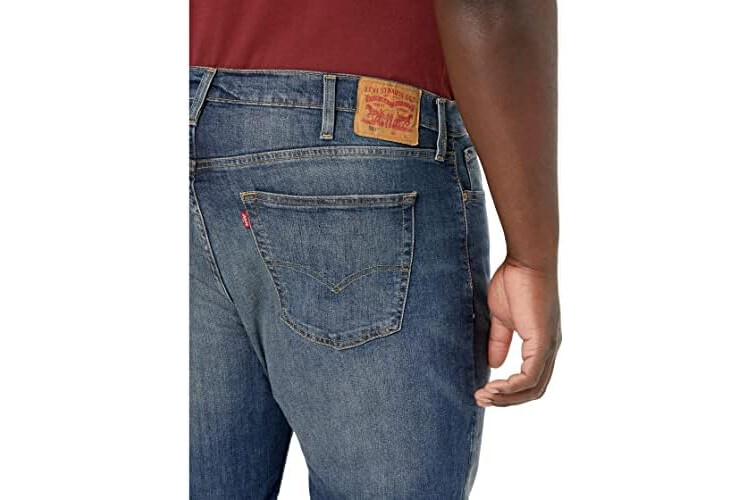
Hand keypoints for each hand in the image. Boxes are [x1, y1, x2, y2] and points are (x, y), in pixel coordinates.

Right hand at [475, 258, 561, 406]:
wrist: (527, 261)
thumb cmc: (515, 281)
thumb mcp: (502, 318)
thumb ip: (500, 341)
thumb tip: (493, 365)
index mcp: (541, 343)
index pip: (530, 380)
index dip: (508, 391)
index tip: (484, 391)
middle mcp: (549, 348)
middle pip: (533, 390)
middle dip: (506, 400)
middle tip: (480, 399)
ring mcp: (549, 346)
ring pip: (533, 388)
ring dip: (506, 397)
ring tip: (482, 396)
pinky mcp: (543, 341)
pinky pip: (530, 376)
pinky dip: (511, 387)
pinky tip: (493, 387)